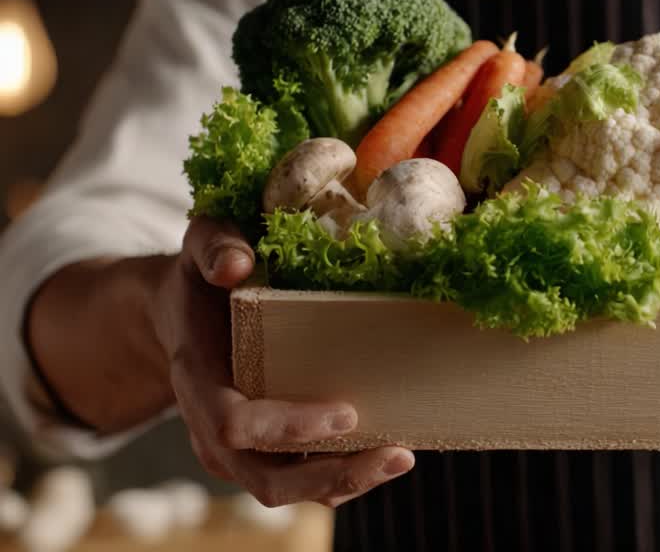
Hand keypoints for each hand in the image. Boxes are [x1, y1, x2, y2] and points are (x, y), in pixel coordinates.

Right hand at [151, 217, 414, 506]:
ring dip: (347, 483)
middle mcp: (211, 428)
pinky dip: (343, 477)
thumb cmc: (201, 275)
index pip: (234, 424)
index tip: (346, 412)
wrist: (185, 312)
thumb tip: (237, 264)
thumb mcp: (201, 242)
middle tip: (396, 453)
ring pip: (287, 490)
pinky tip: (388, 453)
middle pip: (265, 479)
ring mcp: (237, 449)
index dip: (287, 426)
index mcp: (196, 379)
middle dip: (331, 475)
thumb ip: (214, 244)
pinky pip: (301, 480)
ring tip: (401, 457)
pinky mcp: (264, 451)